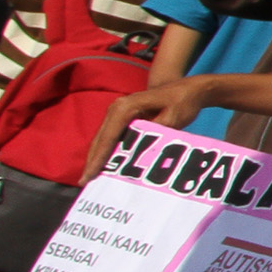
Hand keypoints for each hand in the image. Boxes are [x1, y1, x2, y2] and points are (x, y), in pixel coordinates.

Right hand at [85, 80, 207, 177]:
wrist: (186, 88)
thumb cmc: (181, 102)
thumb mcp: (173, 119)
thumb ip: (156, 134)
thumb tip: (141, 152)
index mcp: (126, 107)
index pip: (108, 137)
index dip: (98, 158)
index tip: (89, 175)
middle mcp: (116, 108)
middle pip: (100, 139)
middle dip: (92, 161)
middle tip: (85, 182)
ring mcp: (117, 111)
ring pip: (102, 138)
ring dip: (96, 157)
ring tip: (90, 178)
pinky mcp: (121, 117)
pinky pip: (109, 136)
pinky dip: (104, 151)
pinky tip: (102, 166)